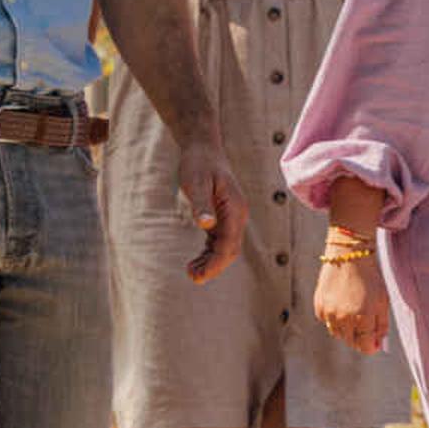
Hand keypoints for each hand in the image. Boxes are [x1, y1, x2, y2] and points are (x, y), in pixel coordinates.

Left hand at [172, 134, 246, 282]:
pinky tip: (196, 261)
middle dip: (214, 267)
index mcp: (235, 209)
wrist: (203, 149)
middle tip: (193, 278)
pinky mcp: (222, 217)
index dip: (215, 263)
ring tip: (191, 273)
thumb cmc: (198, 164)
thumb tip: (206, 225)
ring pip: (226, 248)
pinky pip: (219, 241)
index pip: (229, 244)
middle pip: (230, 250)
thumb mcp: (196, 183)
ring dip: (211, 262)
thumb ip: (201, 204)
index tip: (199, 276)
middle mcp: (237, 215)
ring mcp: (231, 217)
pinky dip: (209, 254)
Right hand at [315, 252, 392, 355]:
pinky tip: (341, 304)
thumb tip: (378, 343)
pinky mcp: (319, 306)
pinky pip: (326, 321)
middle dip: (359, 338)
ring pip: (337, 333)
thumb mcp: (383, 300)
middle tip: (365, 327)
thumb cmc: (370, 277)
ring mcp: (330, 312)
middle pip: (350, 341)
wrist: (349, 255)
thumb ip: (381, 325)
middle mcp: (344, 318)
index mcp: (363, 317)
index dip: (370, 347)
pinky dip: (333, 318)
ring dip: (346, 329)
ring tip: (353, 312)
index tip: (374, 344)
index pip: (365, 346)